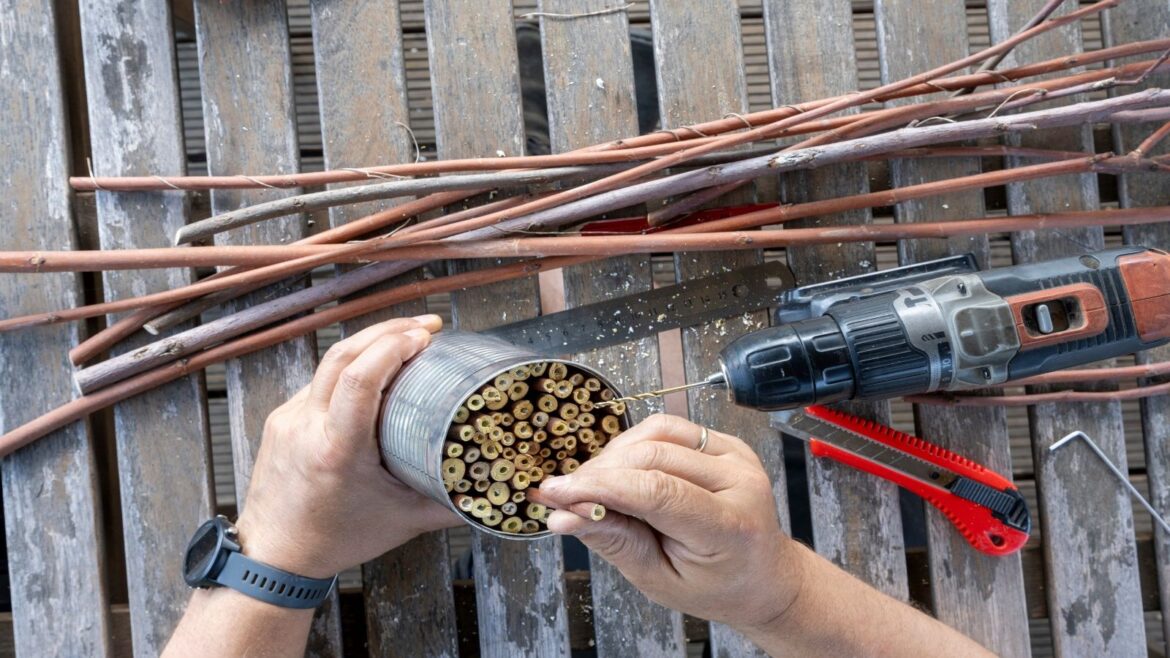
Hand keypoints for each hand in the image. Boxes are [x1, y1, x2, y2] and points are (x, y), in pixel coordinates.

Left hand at [234, 315, 460, 577]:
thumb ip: (451, 503)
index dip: (392, 347)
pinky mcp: (282, 418)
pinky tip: (374, 369)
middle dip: (388, 330)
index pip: (359, 378)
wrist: (273, 555)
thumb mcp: (403, 521)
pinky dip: (350, 367)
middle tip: (427, 325)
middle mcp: (306, 427)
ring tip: (406, 338)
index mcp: (336, 450)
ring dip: (368, 343)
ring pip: (329, 363)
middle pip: (343, 354)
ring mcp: (289, 419)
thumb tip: (495, 487)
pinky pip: (319, 381)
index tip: (424, 338)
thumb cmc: (336, 539)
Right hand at [529, 413, 802, 632]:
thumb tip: (562, 517)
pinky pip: (669, 428)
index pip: (656, 492)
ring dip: (613, 455)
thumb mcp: (660, 580)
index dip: (599, 488)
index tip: (555, 493)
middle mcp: (739, 481)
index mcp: (730, 526)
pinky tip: (620, 470)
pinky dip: (634, 444)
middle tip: (564, 495)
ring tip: (594, 485)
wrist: (764, 575)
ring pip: (656, 433)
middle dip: (598, 473)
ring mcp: (735, 456)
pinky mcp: (724, 442)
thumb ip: (614, 542)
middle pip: (652, 457)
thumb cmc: (716, 585)